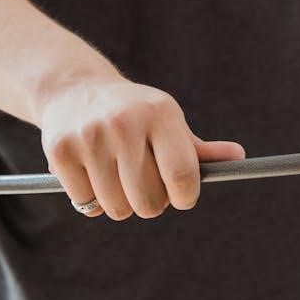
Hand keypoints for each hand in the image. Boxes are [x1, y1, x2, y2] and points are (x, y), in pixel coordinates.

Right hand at [37, 72, 244, 219]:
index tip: (181, 197)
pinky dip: (91, 199)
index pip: (182, 176)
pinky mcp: (60, 151)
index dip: (184, 197)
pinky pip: (86, 203)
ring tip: (117, 177)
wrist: (75, 91)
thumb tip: (238, 158)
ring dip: (121, 204)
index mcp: (160, 114)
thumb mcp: (168, 123)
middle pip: (149, 202)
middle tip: (145, 186)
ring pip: (117, 208)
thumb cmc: (136, 116)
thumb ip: (200, 150)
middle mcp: (125, 123)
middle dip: (151, 203)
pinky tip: (92, 173)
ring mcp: (90, 137)